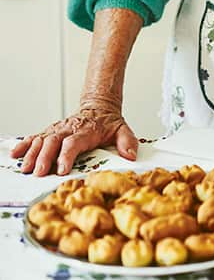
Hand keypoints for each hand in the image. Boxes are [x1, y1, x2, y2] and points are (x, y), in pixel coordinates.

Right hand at [10, 100, 137, 176]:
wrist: (99, 107)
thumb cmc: (108, 123)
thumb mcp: (122, 129)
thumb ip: (127, 142)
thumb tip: (130, 155)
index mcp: (86, 130)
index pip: (74, 143)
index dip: (66, 156)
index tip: (61, 170)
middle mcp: (69, 129)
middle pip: (53, 142)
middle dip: (45, 158)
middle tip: (39, 173)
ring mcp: (58, 130)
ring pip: (42, 140)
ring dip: (33, 154)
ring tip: (27, 169)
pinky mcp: (50, 131)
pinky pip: (34, 137)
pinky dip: (24, 144)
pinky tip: (15, 154)